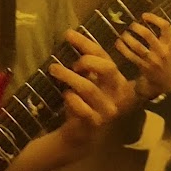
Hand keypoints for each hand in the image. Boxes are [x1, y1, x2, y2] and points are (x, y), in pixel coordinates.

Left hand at [50, 29, 126, 149]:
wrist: (82, 136)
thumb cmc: (85, 104)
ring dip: (69, 76)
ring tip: (54, 70)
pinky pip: (82, 107)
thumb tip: (72, 36)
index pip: (105, 56)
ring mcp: (108, 109)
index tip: (68, 34)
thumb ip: (86, 66)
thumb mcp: (88, 83)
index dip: (87, 44)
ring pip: (88, 87)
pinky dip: (71, 99)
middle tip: (71, 62)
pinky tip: (66, 96)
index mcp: (117, 80)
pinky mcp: (95, 122)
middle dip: (86, 61)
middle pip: (107, 69)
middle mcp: (117, 94)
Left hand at [113, 12, 170, 105]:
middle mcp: (162, 51)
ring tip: (123, 35)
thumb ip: (162, 39)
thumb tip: (146, 23)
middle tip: (131, 25)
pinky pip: (131, 56)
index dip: (154, 18)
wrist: (166, 83)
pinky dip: (123, 48)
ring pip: (137, 46)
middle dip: (137, 28)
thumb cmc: (166, 63)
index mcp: (169, 44)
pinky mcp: (144, 67)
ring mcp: (153, 60)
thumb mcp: (169, 50)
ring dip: (128, 38)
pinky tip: (118, 44)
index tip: (144, 15)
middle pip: (148, 35)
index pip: (165, 27)